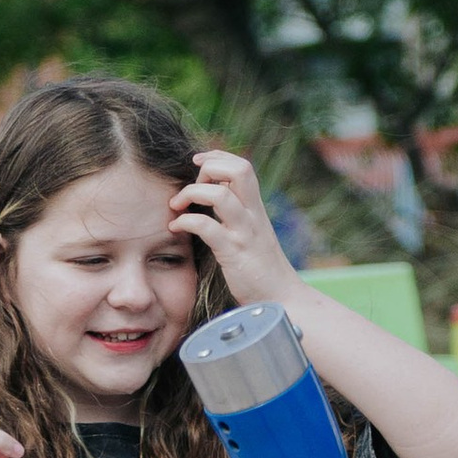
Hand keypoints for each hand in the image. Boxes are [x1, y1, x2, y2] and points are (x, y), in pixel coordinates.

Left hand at [172, 149, 298, 310]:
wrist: (282, 300)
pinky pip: (207, 227)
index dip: (218, 157)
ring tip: (176, 206)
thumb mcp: (252, 235)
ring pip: (221, 194)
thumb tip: (214, 197)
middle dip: (209, 168)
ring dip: (191, 193)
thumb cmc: (262, 270)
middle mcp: (253, 215)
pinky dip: (186, 221)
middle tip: (192, 185)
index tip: (198, 164)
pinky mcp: (234, 253)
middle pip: (239, 170)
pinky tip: (176, 228)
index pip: (242, 166)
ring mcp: (244, 233)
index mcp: (256, 209)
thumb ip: (236, 215)